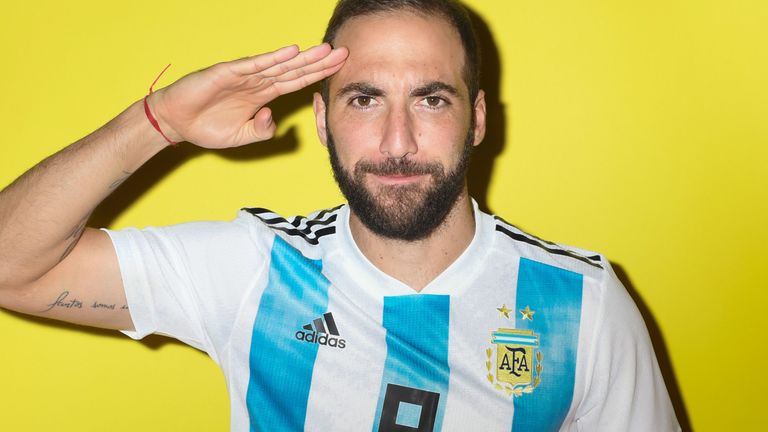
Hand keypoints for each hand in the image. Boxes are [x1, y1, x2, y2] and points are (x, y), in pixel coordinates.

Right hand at [148, 43, 347, 147]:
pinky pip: (254, 65)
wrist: (177, 122)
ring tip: (324, 49)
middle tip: (344, 53)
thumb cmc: (207, 127)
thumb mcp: (242, 136)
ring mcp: (245, 76)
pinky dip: (272, 58)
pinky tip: (290, 52)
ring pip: (279, 65)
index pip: (297, 82)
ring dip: (302, 57)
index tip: (339, 69)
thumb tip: (273, 118)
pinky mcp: (228, 73)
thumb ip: (261, 130)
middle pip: (295, 70)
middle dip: (320, 62)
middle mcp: (258, 82)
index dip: (318, 75)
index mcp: (263, 95)